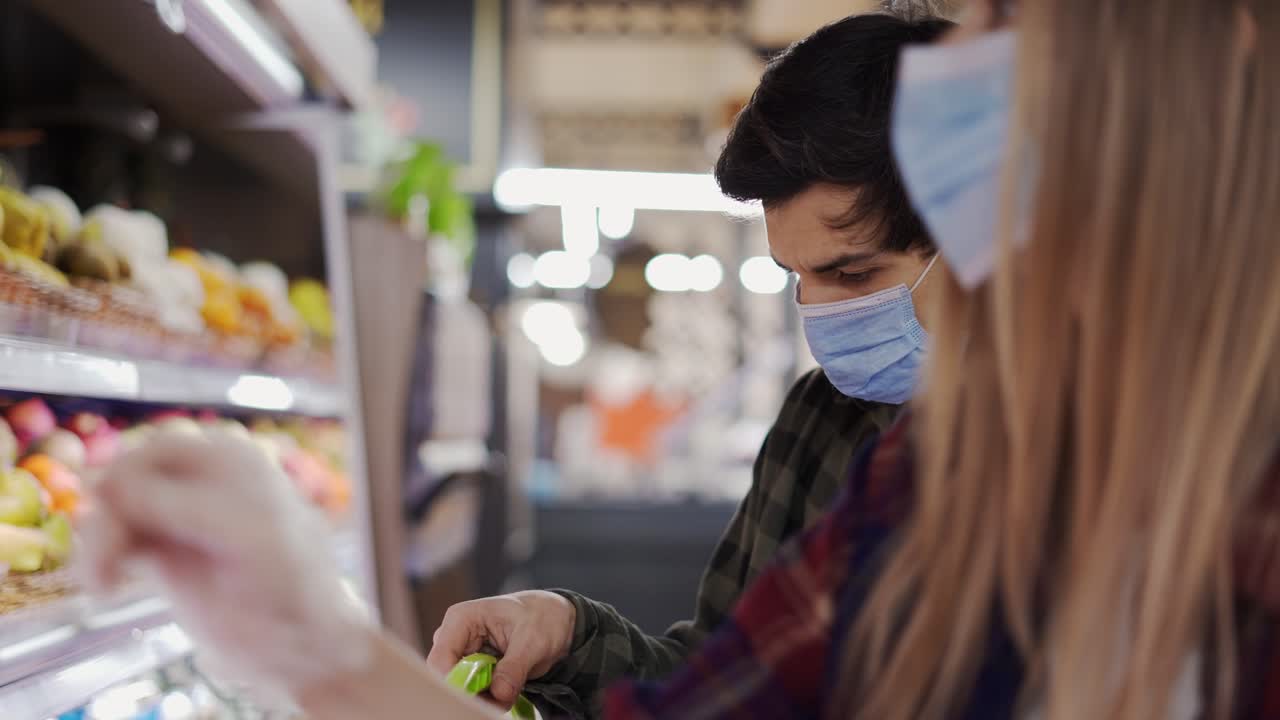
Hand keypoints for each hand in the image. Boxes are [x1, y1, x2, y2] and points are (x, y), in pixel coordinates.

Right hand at [79, 430, 373, 700]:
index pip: (162, 450)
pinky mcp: (164, 556)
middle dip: (110, 514)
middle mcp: (202, 484)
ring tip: (101, 583)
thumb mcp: (243, 530)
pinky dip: (103, 560)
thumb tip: (112, 484)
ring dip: (100, 541)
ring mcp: (179, 520)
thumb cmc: (289, 578)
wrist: (299, 641)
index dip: (130, 473)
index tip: (112, 507)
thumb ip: (180, 503)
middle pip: (130, 481)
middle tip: (103, 563)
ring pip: (118, 513)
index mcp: (231, 461)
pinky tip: (105, 587)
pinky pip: (119, 543)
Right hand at [427, 591, 575, 706]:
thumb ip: (514, 668)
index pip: (441, 659)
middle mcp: (456, 637)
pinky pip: (473, 690)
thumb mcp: (533, 640)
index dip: (455, 682)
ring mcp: (463, 654)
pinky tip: (506, 693)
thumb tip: (498, 694)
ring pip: (460, 686)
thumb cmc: (541, 618)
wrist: (554, 619)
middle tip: (500, 701)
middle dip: (472, 693)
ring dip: (483, 698)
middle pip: (447, 676)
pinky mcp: (473, 668)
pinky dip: (488, 698)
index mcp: (462, 618)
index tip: (481, 698)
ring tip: (509, 694)